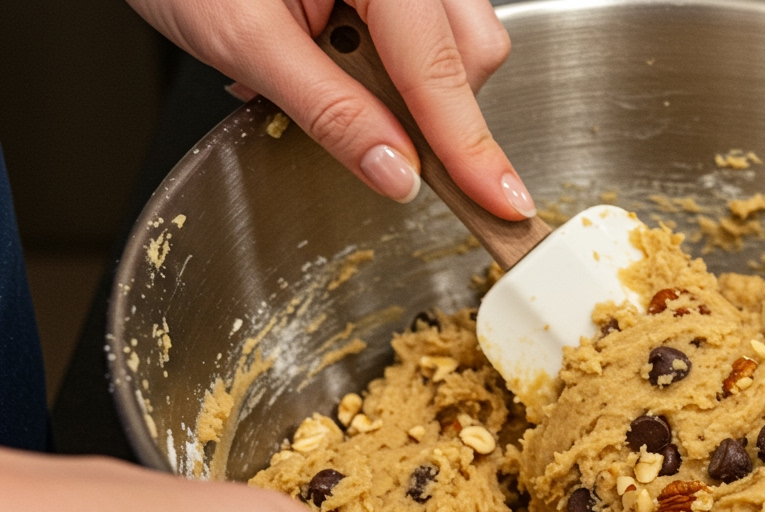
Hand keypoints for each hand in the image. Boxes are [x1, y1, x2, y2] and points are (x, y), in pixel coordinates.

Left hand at [125, 0, 535, 217]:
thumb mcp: (243, 38)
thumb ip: (329, 111)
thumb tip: (397, 174)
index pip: (439, 70)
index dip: (469, 147)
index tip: (501, 202)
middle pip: (469, 56)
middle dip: (431, 111)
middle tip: (353, 124)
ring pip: (458, 47)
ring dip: (410, 89)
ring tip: (322, 73)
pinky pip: (428, 34)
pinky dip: (393, 67)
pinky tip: (334, 56)